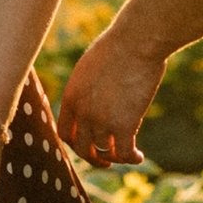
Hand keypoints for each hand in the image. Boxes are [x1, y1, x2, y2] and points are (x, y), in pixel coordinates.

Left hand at [58, 26, 167, 167]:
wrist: (136, 42)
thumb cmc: (118, 46)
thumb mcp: (92, 66)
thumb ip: (89, 87)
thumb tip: (97, 95)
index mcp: (71, 97)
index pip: (64, 132)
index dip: (75, 142)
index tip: (87, 144)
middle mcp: (82, 113)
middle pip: (82, 148)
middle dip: (93, 157)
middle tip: (105, 160)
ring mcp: (102, 121)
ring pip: (104, 152)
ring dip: (116, 157)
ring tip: (128, 155)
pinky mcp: (124, 126)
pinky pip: (124, 152)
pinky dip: (131, 158)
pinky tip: (138, 156)